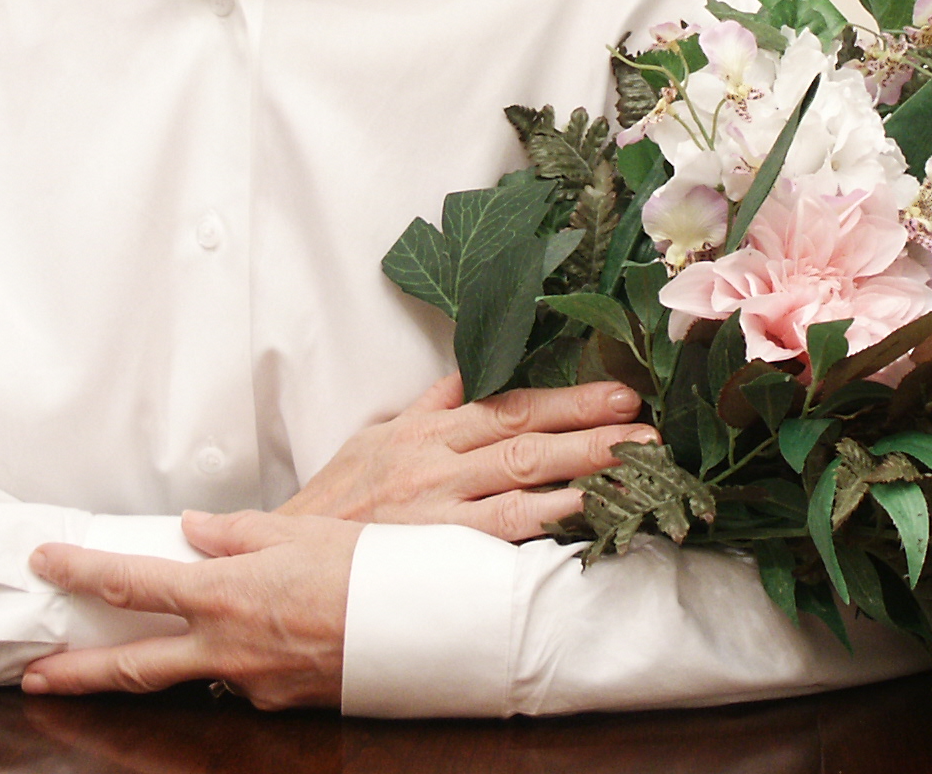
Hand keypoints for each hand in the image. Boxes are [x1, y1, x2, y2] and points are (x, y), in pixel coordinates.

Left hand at [24, 509, 358, 708]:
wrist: (417, 628)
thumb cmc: (363, 570)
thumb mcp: (297, 533)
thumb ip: (236, 532)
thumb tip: (193, 529)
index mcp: (222, 593)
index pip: (132, 583)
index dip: (81, 571)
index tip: (45, 562)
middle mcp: (224, 647)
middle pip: (131, 666)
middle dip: (75, 674)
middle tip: (34, 677)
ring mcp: (248, 684)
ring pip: (186, 679)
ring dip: (158, 670)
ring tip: (125, 665)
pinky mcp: (276, 705)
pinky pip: (238, 683)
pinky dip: (231, 665)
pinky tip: (249, 648)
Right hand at [277, 373, 656, 539]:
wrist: (284, 559)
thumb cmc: (336, 502)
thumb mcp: (377, 438)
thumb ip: (429, 406)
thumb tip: (467, 373)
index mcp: (427, 431)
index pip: (507, 405)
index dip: (564, 399)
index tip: (617, 392)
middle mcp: (436, 462)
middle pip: (524, 438)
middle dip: (589, 429)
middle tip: (647, 426)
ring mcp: (438, 506)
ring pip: (521, 481)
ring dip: (583, 472)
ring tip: (637, 468)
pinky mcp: (435, 549)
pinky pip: (501, 533)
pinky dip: (547, 523)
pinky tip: (588, 519)